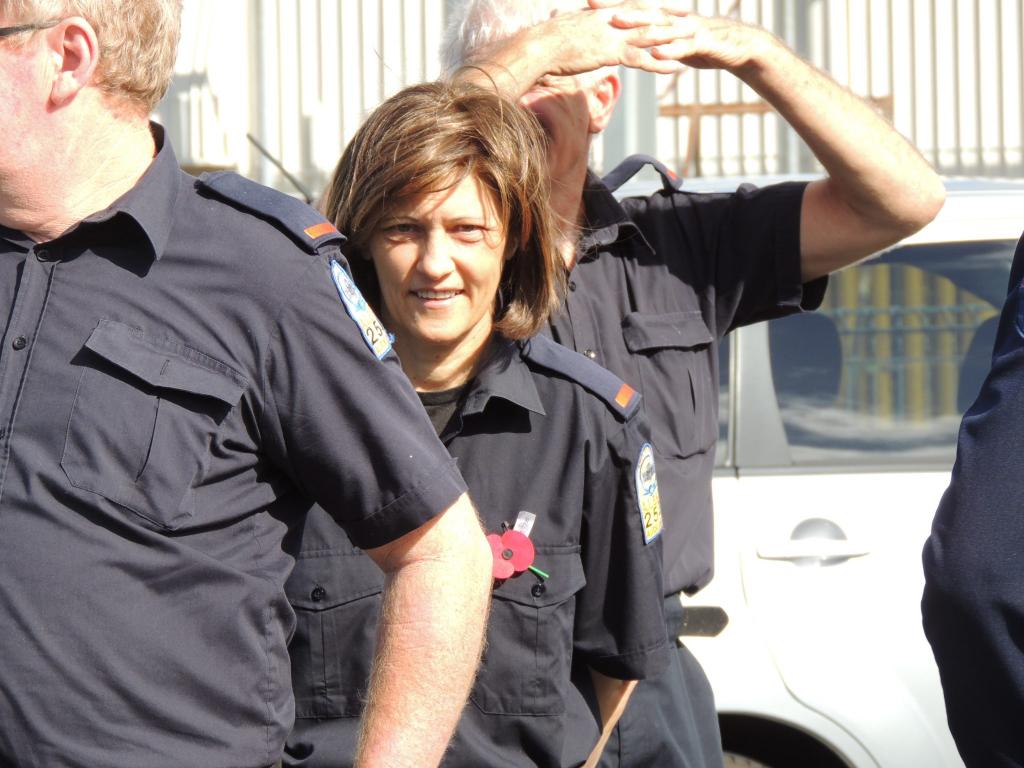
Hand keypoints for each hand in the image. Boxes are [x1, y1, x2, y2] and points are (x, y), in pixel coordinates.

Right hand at [464, 5, 685, 79]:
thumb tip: (571, 29)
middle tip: (688, 15)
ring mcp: (613, 35)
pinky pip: (642, 58)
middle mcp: (611, 20)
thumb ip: (576, 29)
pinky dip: (660, 64)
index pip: (631, 7)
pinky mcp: (611, 53)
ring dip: (672, 37)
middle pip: (646, 16)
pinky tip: (675, 69)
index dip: (650, 7)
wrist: (540, 46)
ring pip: (650, 35)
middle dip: (668, 16)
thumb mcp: (564, 30)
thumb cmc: (546, 42)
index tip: (665, 6)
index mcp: (601, 13)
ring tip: (692, 39)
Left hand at [589, 0, 780, 73]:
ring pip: (660, 26)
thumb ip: (657, 44)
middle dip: (617, 6)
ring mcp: (688, 29)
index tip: (588, 1)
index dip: (613, 4)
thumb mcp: (677, 45)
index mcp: (667, 19)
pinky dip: (670, 50)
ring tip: (618, 21)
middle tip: (594, 3)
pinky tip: (656, 54)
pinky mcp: (702, 43)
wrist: (741, 47)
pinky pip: (684, 47)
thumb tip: (636, 49)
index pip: (636, 8)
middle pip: (642, 11)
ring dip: (639, 23)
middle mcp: (675, 19)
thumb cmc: (706, 46)